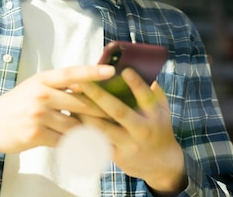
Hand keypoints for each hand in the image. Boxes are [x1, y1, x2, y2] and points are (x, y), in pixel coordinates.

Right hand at [0, 65, 114, 161]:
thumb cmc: (17, 104)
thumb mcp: (34, 87)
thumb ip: (58, 87)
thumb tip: (88, 86)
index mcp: (42, 80)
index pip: (72, 73)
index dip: (93, 72)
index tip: (112, 71)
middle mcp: (41, 94)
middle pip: (80, 102)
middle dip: (100, 111)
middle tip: (118, 115)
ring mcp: (38, 115)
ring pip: (74, 124)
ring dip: (89, 131)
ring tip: (105, 135)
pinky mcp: (36, 134)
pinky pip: (63, 140)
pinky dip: (75, 144)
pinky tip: (85, 147)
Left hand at [78, 68, 187, 194]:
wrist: (160, 164)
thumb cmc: (159, 128)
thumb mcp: (163, 110)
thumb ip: (153, 90)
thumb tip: (141, 66)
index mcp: (154, 115)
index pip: (146, 97)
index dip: (136, 83)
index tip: (124, 70)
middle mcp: (141, 129)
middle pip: (118, 111)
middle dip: (99, 96)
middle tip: (83, 81)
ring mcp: (127, 144)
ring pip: (102, 128)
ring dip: (84, 113)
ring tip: (69, 97)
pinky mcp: (116, 155)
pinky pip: (96, 140)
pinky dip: (82, 129)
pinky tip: (69, 118)